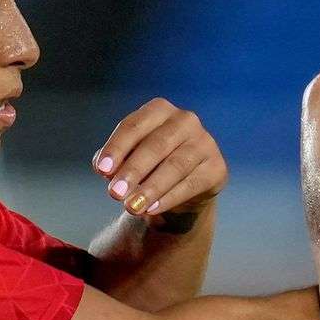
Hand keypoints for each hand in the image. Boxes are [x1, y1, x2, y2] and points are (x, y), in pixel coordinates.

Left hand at [93, 99, 227, 223]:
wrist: (183, 185)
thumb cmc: (149, 164)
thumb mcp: (127, 158)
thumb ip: (114, 162)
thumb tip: (106, 170)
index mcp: (159, 110)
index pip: (134, 126)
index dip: (117, 148)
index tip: (101, 170)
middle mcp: (186, 120)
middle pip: (156, 145)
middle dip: (134, 170)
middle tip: (115, 193)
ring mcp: (205, 143)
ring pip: (175, 166)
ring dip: (151, 188)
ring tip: (132, 207)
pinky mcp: (217, 167)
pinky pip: (191, 184)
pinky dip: (169, 198)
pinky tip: (151, 209)